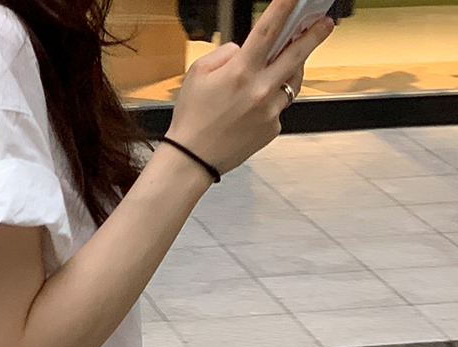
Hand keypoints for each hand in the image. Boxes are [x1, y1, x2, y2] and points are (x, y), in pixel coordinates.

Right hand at [165, 0, 334, 176]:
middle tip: (325, 23)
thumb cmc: (192, 119)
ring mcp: (269, 110)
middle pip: (296, 53)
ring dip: (292, 68)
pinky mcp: (272, 128)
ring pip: (293, 80)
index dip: (285, 7)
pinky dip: (272, 100)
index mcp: (240, 71)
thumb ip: (226, 53)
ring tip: (285, 64)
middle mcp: (259, 90)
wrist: (193, 160)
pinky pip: (279, 106)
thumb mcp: (198, 73)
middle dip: (314, 34)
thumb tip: (245, 49)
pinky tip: (255, 105)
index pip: (268, 29)